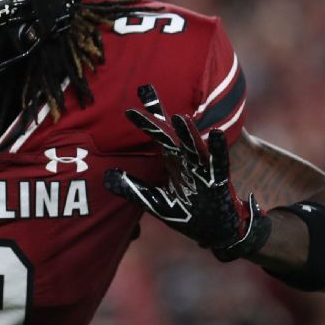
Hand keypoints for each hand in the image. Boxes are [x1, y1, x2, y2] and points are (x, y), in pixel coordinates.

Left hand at [105, 84, 269, 260]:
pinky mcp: (218, 181)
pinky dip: (218, 149)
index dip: (145, 121)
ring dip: (188, 133)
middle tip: (147, 93)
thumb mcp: (155, 202)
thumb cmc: (187, 213)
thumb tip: (106, 176)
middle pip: (172, 134)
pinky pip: (219, 163)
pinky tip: (216, 134)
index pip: (157, 136)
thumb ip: (133, 189)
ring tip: (179, 117)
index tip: (128, 110)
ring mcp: (203, 169)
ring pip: (194, 147)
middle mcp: (186, 160)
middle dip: (160, 116)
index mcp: (173, 160)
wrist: (215, 232)